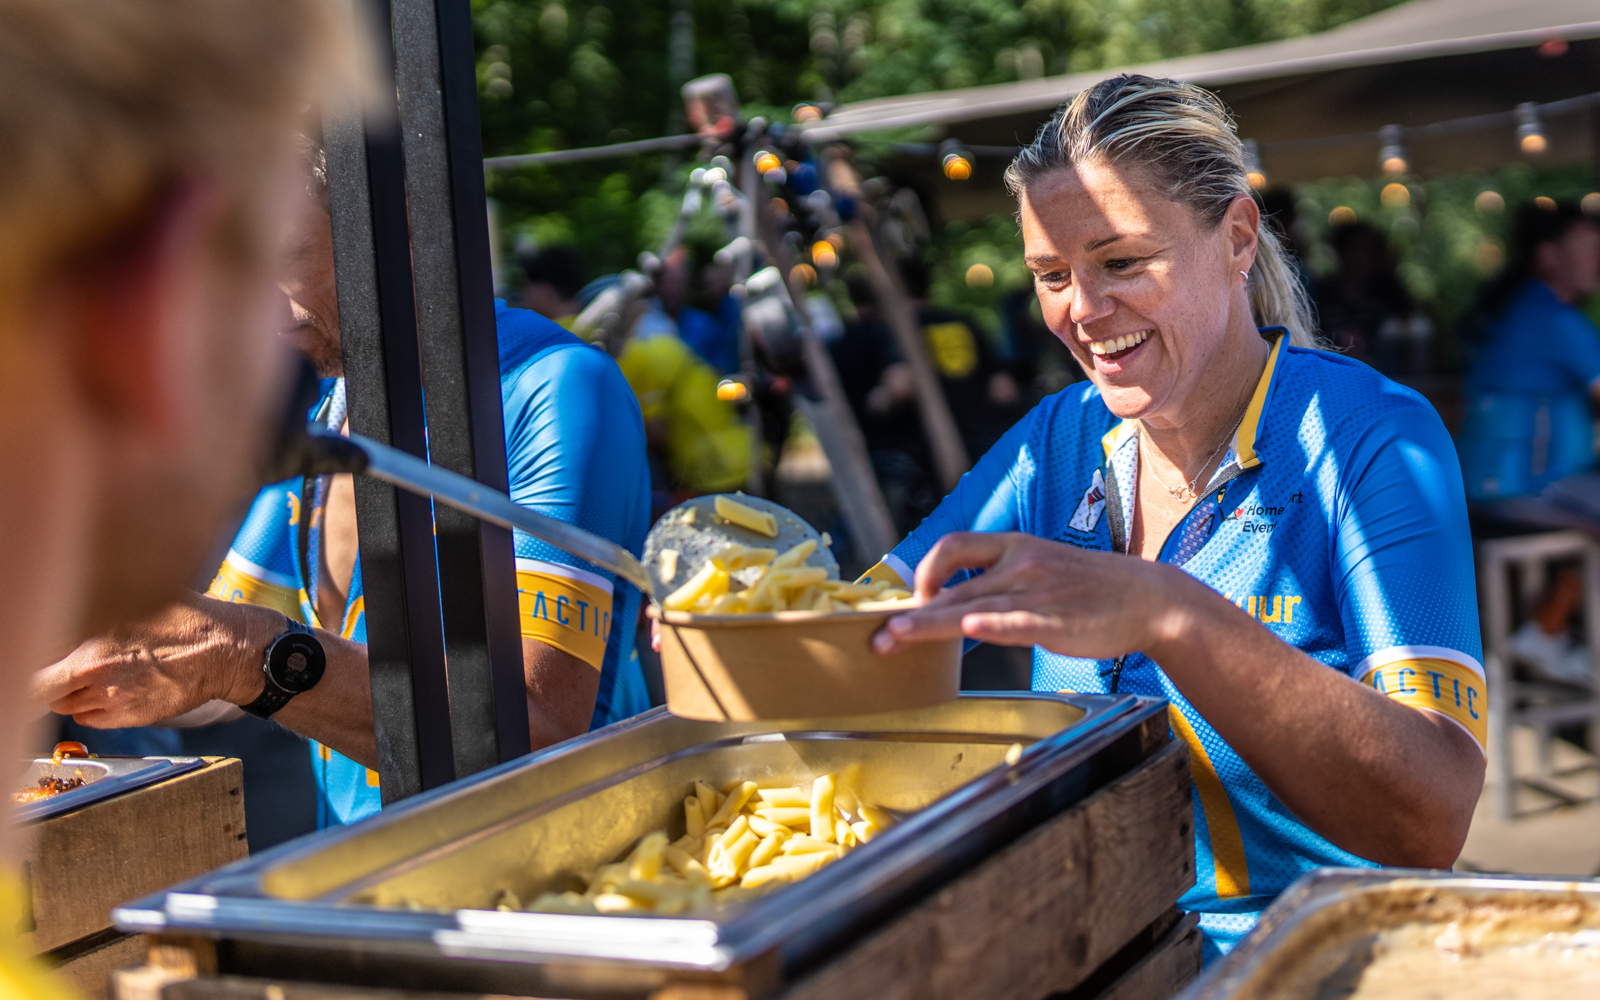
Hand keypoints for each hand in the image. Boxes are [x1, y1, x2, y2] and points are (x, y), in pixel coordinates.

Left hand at [33, 593, 277, 727]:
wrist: (225, 650)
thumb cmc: (184, 620)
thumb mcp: (134, 600)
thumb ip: (91, 611)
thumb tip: (61, 609)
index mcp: (90, 636)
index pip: (34, 662)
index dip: (32, 664)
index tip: (36, 660)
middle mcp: (94, 669)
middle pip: (41, 689)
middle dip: (48, 681)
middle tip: (62, 673)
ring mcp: (110, 696)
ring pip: (64, 705)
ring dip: (71, 692)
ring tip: (99, 674)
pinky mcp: (127, 716)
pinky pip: (90, 719)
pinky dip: (94, 708)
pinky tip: (116, 689)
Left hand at [871, 532, 1188, 659]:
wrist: (1148, 598)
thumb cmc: (1090, 589)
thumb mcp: (1041, 568)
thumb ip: (1000, 580)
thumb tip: (958, 603)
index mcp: (1014, 547)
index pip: (954, 546)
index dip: (925, 570)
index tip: (912, 599)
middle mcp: (1019, 564)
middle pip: (951, 583)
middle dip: (911, 611)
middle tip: (877, 635)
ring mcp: (1037, 592)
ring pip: (971, 606)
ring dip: (929, 625)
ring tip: (894, 639)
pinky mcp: (1055, 621)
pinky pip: (1016, 622)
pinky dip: (991, 625)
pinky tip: (969, 630)